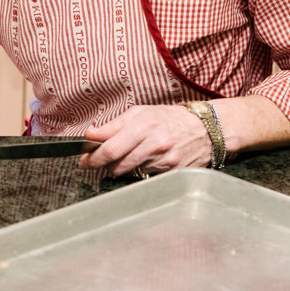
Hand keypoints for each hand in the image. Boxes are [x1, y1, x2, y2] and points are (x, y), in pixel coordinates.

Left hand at [79, 104, 211, 177]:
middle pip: (118, 164)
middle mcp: (154, 143)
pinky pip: (146, 177)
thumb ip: (114, 125)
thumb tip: (90, 134)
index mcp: (144, 125)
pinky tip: (144, 162)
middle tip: (94, 164)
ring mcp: (165, 160)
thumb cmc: (170, 118)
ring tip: (125, 157)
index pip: (111, 148)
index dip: (93, 158)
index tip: (84, 160)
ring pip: (130, 172)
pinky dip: (139, 172)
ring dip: (121, 168)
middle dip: (102, 166)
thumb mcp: (141, 113)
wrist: (206, 129)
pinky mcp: (173, 173)